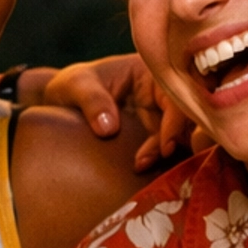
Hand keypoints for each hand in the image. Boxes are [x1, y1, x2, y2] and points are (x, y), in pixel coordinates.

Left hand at [26, 54, 202, 171]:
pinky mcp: (155, 136)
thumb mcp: (75, 86)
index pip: (175, 95)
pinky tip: (151, 175)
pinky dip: (164, 163)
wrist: (60, 105)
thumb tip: (108, 128)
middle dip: (175, 142)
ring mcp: (161, 116)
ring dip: (170, 156)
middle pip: (187, 119)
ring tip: (140, 169)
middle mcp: (163, 93)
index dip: (176, 121)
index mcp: (151, 72)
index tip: (164, 148)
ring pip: (182, 138)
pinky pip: (169, 151)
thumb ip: (91, 101)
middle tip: (146, 163)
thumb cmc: (71, 86)